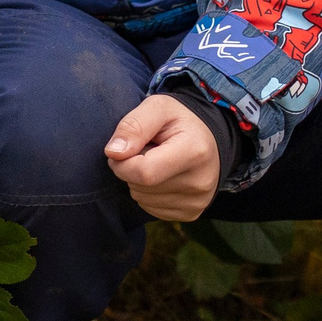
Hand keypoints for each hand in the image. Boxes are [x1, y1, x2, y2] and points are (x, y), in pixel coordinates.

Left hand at [104, 94, 220, 220]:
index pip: (144, 172)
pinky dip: (148, 193)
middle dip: (132, 169)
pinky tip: (162, 176)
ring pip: (142, 200)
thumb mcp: (157, 107)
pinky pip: (151, 209)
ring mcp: (197, 201)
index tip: (122, 149)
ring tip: (156, 162)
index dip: (122, 163)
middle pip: (141, 187)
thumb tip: (113, 152)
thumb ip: (133, 125)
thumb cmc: (179, 120)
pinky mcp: (191, 213)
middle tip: (147, 150)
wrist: (208, 138)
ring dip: (139, 182)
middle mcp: (199, 182)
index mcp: (194, 152)